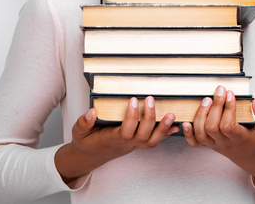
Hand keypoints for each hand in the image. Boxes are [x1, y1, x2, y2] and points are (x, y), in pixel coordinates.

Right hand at [55, 96, 179, 183]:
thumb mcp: (79, 132)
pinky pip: (155, 141)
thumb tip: (92, 112)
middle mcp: (126, 144)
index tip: (134, 99)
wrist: (92, 155)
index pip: (126, 131)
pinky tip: (175, 125)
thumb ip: (83, 123)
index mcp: (112, 140)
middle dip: (150, 118)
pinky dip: (166, 134)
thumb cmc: (87, 141)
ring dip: (163, 128)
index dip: (132, 117)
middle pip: (143, 135)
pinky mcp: (139, 144)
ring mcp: (134, 145)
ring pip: (152, 141)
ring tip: (172, 114)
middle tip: (152, 99)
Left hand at [182, 86, 254, 185]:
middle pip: (212, 127)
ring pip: (202, 133)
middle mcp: (225, 143)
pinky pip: (194, 143)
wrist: (251, 157)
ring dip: (201, 114)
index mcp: (240, 139)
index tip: (230, 94)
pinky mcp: (209, 144)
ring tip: (207, 99)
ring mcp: (215, 144)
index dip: (227, 109)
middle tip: (220, 91)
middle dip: (214, 107)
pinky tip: (187, 122)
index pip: (228, 126)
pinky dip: (188, 133)